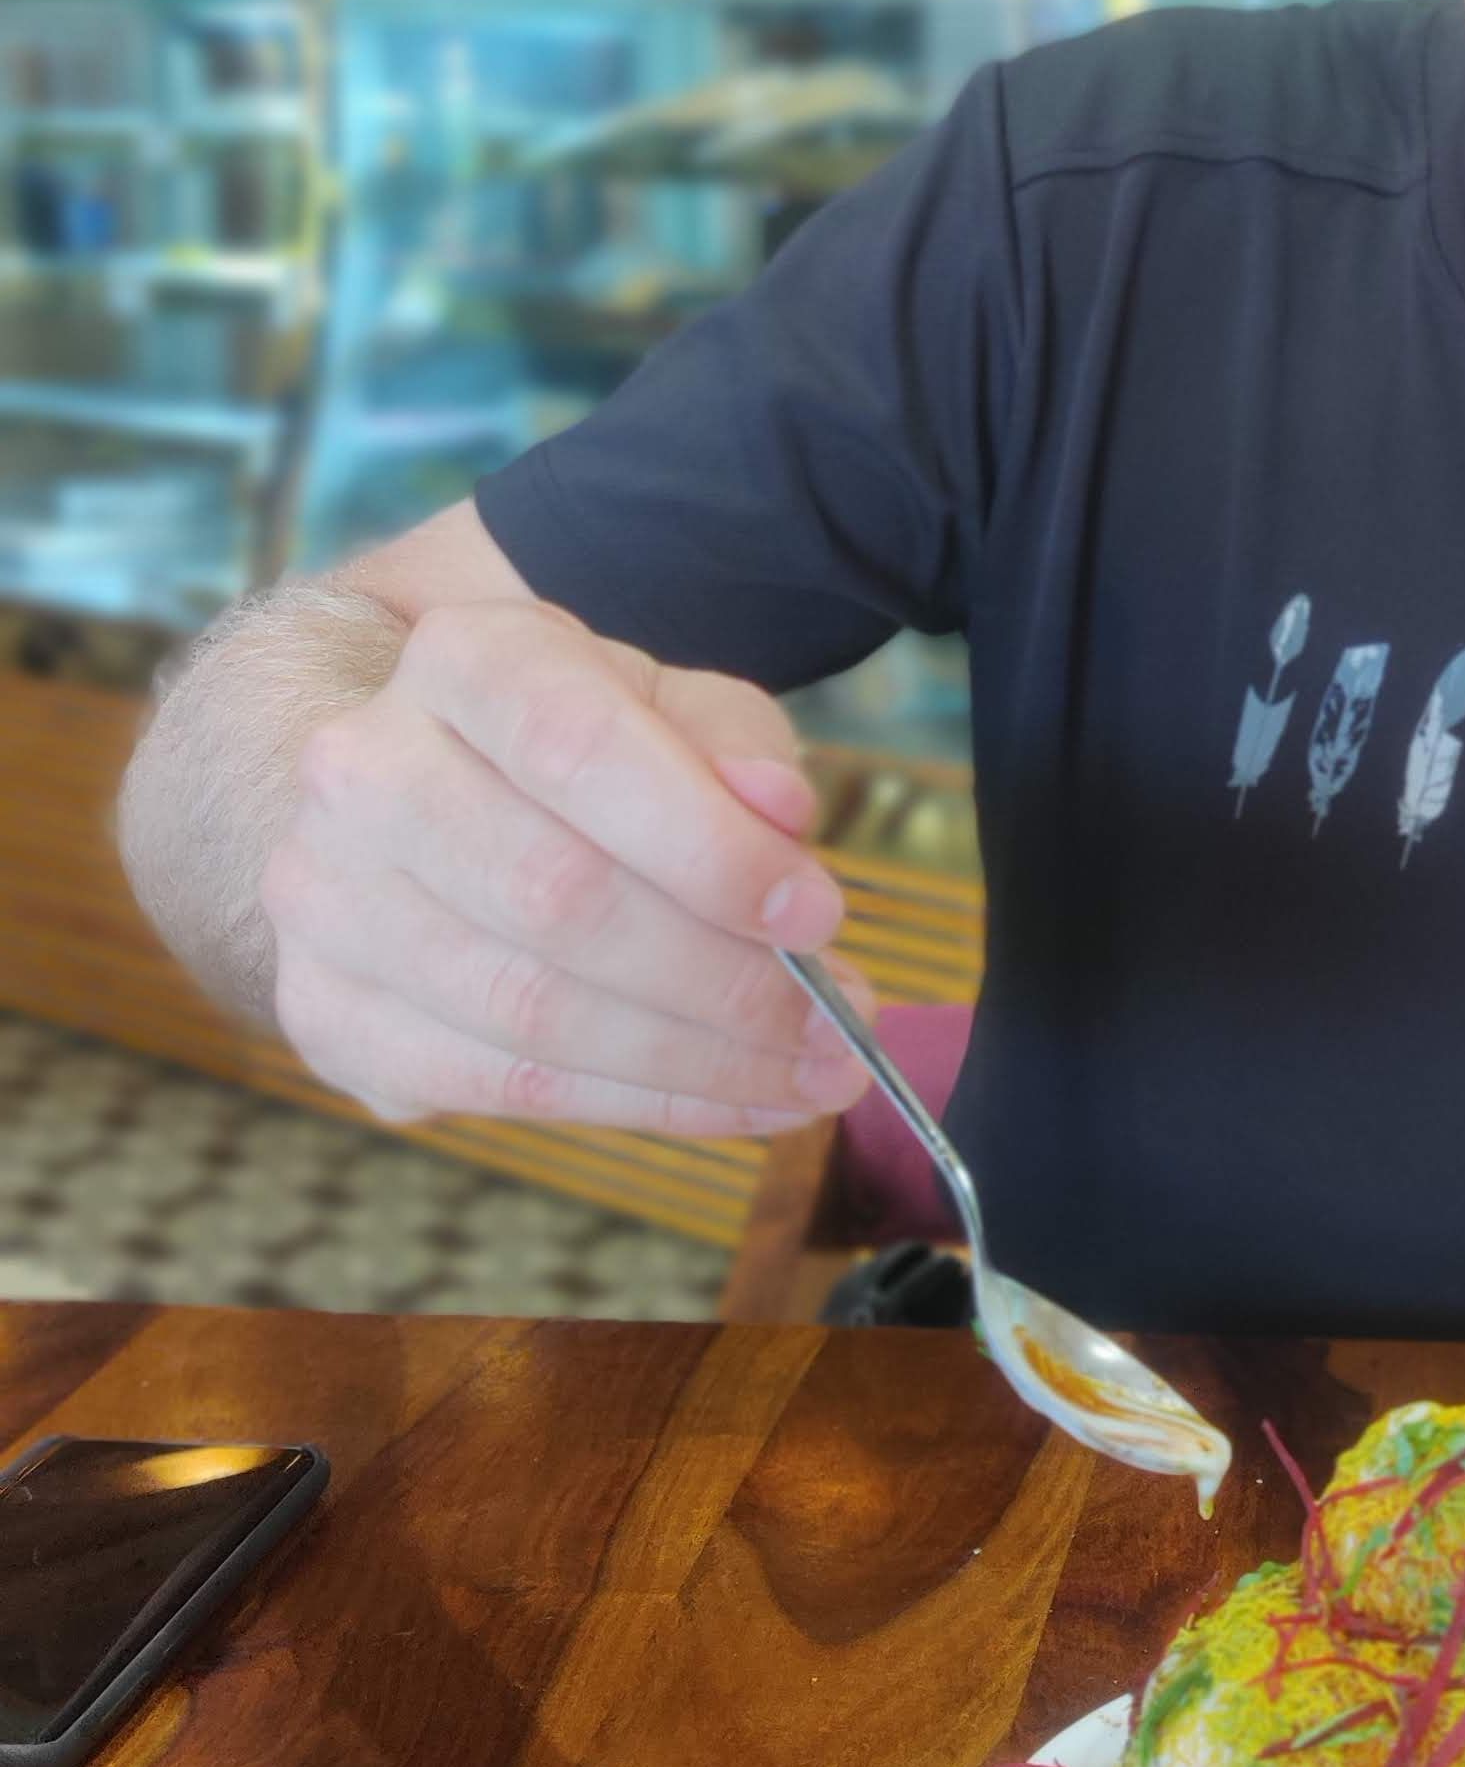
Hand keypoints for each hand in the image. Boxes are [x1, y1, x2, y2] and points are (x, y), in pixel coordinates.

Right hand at [261, 599, 874, 1136]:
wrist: (415, 789)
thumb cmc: (574, 745)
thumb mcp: (665, 704)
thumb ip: (733, 741)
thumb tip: (779, 810)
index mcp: (461, 660)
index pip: (579, 749)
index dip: (709, 846)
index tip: (818, 915)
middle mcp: (364, 772)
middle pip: (558, 898)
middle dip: (724, 980)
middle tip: (838, 1023)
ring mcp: (325, 901)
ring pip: (531, 1011)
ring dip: (697, 1062)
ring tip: (811, 1076)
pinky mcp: (329, 1013)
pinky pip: (501, 1086)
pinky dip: (640, 1107)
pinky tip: (735, 1104)